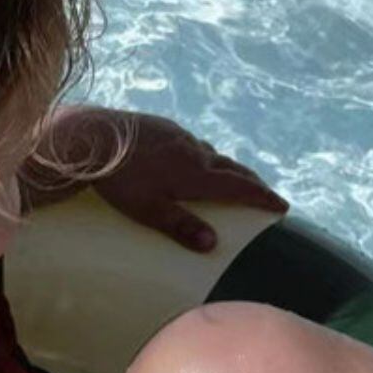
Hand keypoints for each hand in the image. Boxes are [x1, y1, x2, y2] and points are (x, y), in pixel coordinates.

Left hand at [52, 107, 288, 251]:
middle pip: (231, 167)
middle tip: (265, 194)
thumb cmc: (119, 181)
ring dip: (226, 167)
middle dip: (250, 182)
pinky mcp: (163, 128)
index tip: (281, 205)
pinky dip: (203, 156)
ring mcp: (179, 136)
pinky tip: (194, 160)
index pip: (238, 187)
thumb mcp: (149, 210)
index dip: (261, 197)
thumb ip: (180, 226)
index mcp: (194, 174)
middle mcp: (194, 152)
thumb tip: (213, 244)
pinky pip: (192, 144)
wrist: (91, 138)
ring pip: (211, 154)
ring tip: (232, 179)